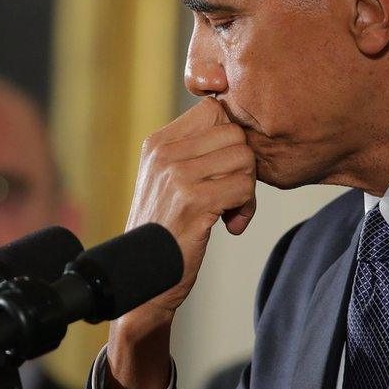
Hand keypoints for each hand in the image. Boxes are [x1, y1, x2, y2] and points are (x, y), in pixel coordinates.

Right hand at [105, 97, 256, 388]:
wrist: (141, 279)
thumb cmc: (164, 232)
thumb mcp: (168, 181)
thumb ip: (195, 153)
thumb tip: (239, 129)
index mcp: (157, 143)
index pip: (215, 109)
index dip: (231, 137)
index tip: (225, 167)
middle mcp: (164, 153)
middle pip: (235, 134)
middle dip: (243, 165)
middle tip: (232, 194)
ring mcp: (177, 176)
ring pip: (244, 159)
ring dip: (246, 189)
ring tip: (229, 211)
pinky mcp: (193, 201)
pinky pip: (243, 188)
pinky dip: (245, 210)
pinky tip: (229, 226)